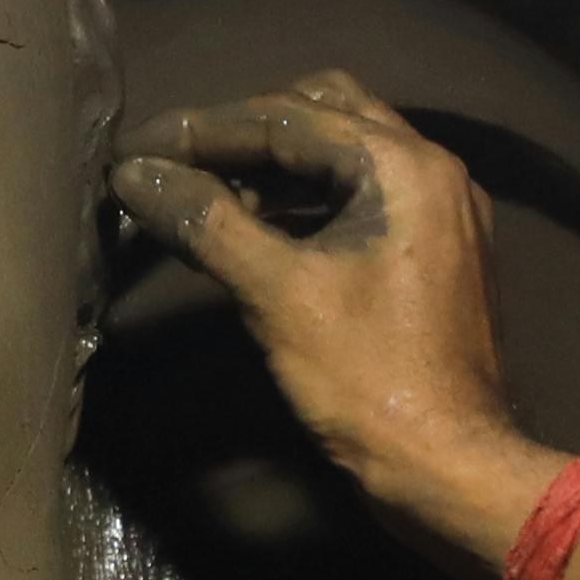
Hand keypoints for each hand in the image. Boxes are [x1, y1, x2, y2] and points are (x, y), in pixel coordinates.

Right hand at [106, 72, 558, 566]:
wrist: (448, 467)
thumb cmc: (366, 378)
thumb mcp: (277, 293)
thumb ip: (206, 220)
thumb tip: (132, 176)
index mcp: (405, 165)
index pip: (286, 117)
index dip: (200, 130)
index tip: (134, 148)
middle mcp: (431, 171)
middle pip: (322, 113)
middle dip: (242, 130)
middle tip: (174, 159)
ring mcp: (437, 212)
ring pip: (341, 156)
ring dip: (270, 166)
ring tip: (199, 194)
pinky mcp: (429, 253)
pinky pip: (357, 199)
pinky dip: (302, 202)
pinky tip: (249, 228)